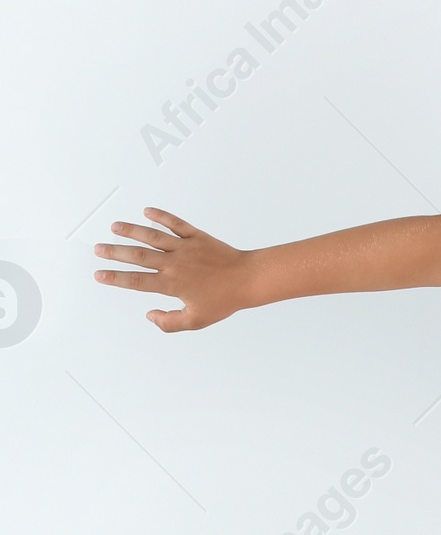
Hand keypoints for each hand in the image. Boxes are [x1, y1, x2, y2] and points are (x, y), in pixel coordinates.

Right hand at [93, 208, 249, 331]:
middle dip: (115, 252)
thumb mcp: (196, 320)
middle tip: (98, 249)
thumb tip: (150, 316)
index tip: (99, 274)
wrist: (247, 279)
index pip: (137, 280)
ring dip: (132, 230)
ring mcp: (185, 247)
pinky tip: (147, 211)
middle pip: (138, 255)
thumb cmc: (224, 300)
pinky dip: (161, 216)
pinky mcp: (197, 236)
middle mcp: (174, 263)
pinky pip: (175, 224)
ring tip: (115, 227)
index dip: (116, 278)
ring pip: (153, 236)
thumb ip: (170, 322)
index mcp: (172, 284)